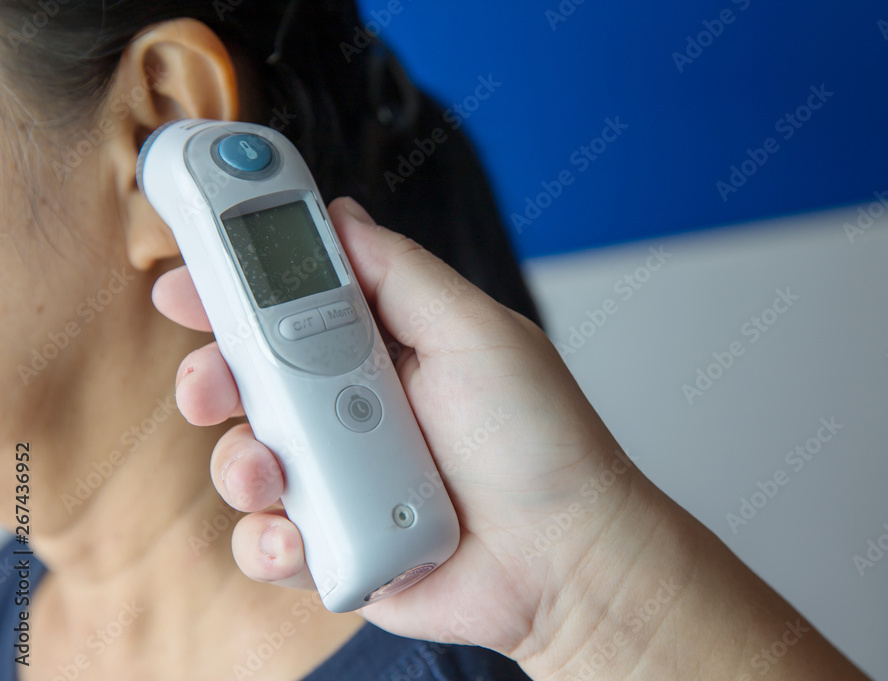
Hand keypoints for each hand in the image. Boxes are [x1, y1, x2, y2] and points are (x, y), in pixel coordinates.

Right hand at [151, 197, 667, 671]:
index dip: (234, 290)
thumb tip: (342, 215)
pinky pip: (267, 542)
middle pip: (249, 382)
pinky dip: (269, 542)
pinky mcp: (334, 545)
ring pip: (244, 462)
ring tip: (273, 472)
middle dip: (212, 378)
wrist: (564, 556)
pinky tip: (302, 539)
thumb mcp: (476, 332)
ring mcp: (340, 480)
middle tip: (210, 383)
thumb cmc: (539, 441)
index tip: (189, 278)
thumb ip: (401, 273)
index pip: (290, 307)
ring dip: (239, 464)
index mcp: (382, 349)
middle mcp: (352, 409)